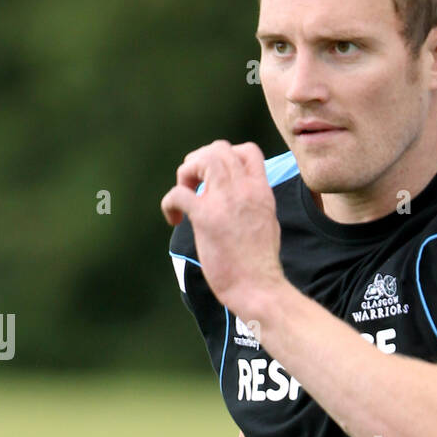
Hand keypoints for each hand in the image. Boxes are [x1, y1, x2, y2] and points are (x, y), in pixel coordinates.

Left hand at [160, 140, 285, 316]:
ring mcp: (224, 201)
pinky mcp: (205, 218)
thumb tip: (238, 196)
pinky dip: (169, 203)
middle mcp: (244, 189)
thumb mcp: (268, 221)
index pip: (248, 151)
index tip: (217, 177)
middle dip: (200, 161)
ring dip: (186, 173)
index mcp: (261, 191)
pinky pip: (178, 194)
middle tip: (193, 183)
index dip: (228, 155)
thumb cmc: (261, 263)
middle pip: (219, 149)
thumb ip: (253, 202)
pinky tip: (174, 219)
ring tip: (184, 195)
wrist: (258, 286)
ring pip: (201, 160)